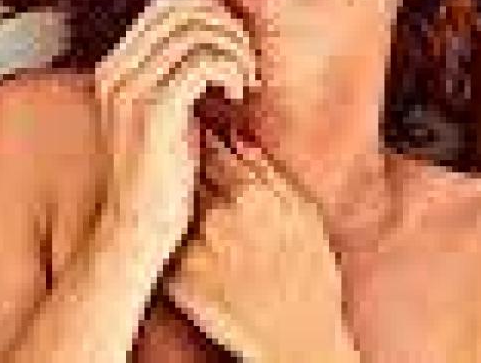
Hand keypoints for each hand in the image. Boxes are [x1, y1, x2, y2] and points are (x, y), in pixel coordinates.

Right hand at [91, 0, 257, 272]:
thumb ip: (175, 75)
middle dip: (224, 25)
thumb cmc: (163, 176)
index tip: (233, 45)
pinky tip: (238, 93)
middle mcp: (116, 72)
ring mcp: (132, 89)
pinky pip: (204, 61)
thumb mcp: (165, 114)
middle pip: (179, 10)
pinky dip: (232, 68)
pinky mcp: (156, 109)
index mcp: (113, 69)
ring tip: (246, 80)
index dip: (207, 14)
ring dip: (234, 48)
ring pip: (196, 31)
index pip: (163, 7)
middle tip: (246, 59)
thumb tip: (215, 37)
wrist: (139, 227)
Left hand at [163, 134, 357, 362]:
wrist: (299, 343)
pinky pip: (170, 245)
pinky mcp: (181, 277)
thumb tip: (240, 139)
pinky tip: (195, 254)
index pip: (213, 148)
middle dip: (184, 171)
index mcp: (256, 194)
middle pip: (187, 174)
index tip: (196, 142)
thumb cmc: (310, 282)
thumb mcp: (304, 217)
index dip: (202, 143)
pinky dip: (174, 243)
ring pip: (176, 207)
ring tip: (202, 226)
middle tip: (192, 181)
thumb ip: (271, 174)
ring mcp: (199, 246)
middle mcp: (223, 215)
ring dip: (177, 205)